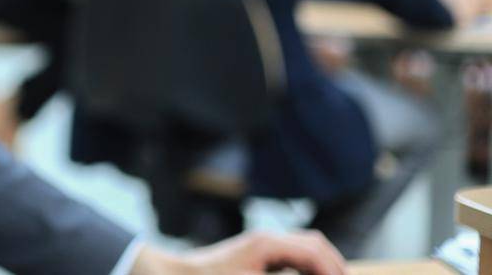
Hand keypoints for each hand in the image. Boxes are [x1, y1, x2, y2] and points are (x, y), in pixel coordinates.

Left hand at [133, 230, 345, 274]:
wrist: (176, 274)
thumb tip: (312, 272)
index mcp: (267, 244)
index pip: (314, 253)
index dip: (333, 272)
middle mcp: (267, 239)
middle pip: (316, 243)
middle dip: (335, 265)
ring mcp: (263, 244)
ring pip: (307, 246)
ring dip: (323, 264)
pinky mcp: (259, 254)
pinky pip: (294, 254)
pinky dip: (309, 265)